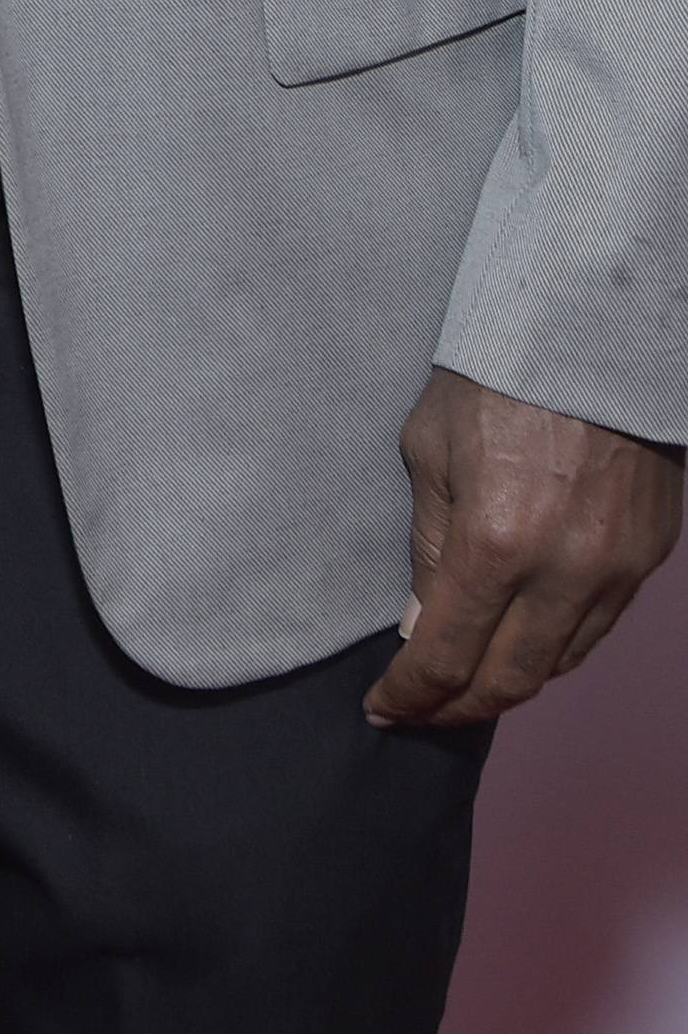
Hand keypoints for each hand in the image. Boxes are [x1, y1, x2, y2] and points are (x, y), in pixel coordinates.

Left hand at [364, 369, 682, 726]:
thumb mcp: (428, 450)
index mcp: (496, 543)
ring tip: (466, 679)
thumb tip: (421, 624)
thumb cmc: (496, 373)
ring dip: (510, 680)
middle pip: (510, 681)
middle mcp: (566, 571)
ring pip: (562, 663)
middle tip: (420, 709)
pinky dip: (557, 646)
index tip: (383, 707)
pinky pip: (600, 627)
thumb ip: (427, 545)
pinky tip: (523, 637)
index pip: (446, 657)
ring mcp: (618, 568)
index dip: (410, 695)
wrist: (592, 324)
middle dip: (457, 707)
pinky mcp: (651, 554)